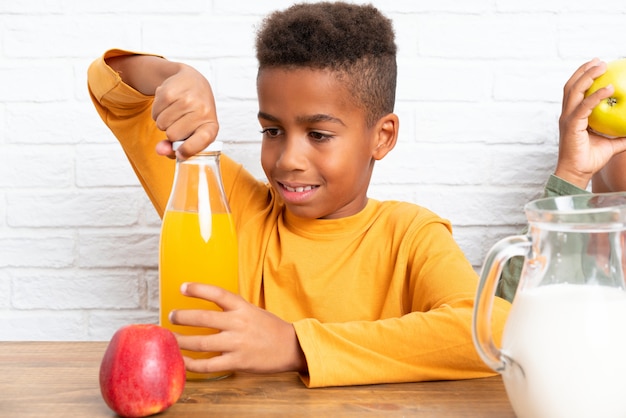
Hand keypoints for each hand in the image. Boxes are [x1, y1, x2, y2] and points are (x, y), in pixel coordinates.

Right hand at [152, 64, 218, 159]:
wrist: (193, 81)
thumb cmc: (194, 114)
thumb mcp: (192, 133)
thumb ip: (175, 147)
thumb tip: (160, 150)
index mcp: (212, 126)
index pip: (201, 141)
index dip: (188, 150)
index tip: (180, 153)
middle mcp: (202, 111)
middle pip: (172, 135)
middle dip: (171, 132)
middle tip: (179, 122)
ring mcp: (187, 99)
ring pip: (162, 124)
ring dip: (164, 121)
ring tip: (175, 112)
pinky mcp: (171, 91)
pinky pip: (155, 113)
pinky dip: (157, 112)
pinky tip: (168, 105)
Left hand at [169, 283, 306, 374]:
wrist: (291, 347)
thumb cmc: (270, 328)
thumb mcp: (253, 311)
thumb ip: (233, 309)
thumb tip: (208, 307)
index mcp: (243, 307)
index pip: (217, 294)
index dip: (198, 289)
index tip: (182, 287)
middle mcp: (239, 323)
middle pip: (203, 318)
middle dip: (182, 317)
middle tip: (171, 317)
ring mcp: (237, 343)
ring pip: (201, 343)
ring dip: (182, 341)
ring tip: (171, 339)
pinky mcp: (237, 362)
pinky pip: (209, 365)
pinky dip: (192, 364)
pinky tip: (182, 361)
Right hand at [555, 58, 625, 188]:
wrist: (577, 173)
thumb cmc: (590, 160)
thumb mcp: (611, 143)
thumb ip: (622, 134)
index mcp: (572, 117)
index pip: (575, 91)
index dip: (583, 77)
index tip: (596, 66)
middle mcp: (567, 115)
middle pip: (571, 86)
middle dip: (584, 70)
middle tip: (599, 60)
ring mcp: (567, 119)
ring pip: (574, 90)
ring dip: (587, 76)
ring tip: (601, 66)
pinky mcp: (571, 125)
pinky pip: (585, 106)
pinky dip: (596, 96)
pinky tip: (609, 88)